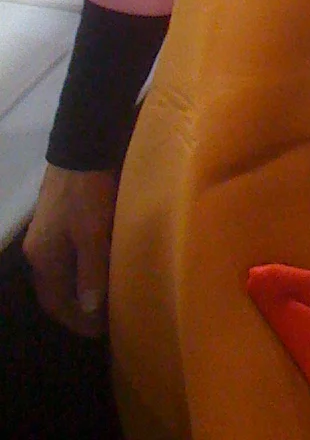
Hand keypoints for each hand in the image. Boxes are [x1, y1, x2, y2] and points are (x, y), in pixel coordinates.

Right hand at [23, 165, 118, 336]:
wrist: (83, 147)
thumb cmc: (89, 194)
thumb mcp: (93, 234)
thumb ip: (91, 272)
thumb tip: (88, 309)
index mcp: (43, 257)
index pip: (55, 301)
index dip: (74, 319)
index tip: (96, 332)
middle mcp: (39, 247)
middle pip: (54, 288)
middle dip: (74, 307)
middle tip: (99, 320)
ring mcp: (47, 230)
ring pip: (61, 269)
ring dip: (78, 286)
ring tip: (101, 296)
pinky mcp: (59, 215)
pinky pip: (67, 253)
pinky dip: (80, 266)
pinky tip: (96, 264)